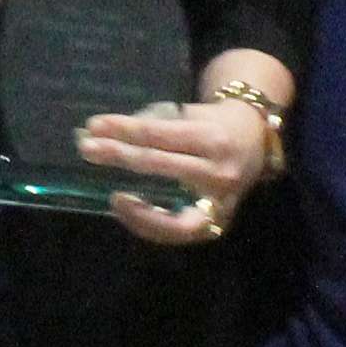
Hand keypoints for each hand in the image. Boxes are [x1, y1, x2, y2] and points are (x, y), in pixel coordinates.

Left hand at [81, 96, 270, 246]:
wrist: (257, 142)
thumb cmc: (217, 124)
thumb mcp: (193, 114)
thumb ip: (156, 124)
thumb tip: (106, 132)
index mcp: (211, 138)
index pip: (158, 135)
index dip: (123, 130)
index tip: (94, 126)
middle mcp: (217, 172)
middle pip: (158, 165)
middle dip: (118, 156)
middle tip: (88, 149)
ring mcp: (219, 202)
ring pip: (171, 214)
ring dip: (136, 209)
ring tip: (113, 198)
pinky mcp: (218, 222)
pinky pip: (180, 232)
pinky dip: (153, 226)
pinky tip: (133, 214)